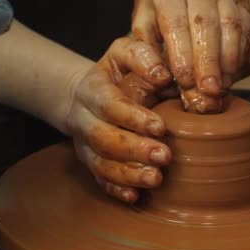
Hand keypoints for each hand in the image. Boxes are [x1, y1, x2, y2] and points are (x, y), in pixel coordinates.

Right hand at [64, 37, 172, 202]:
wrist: (85, 92)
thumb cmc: (118, 70)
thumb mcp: (126, 52)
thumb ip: (143, 57)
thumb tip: (164, 74)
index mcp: (93, 90)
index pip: (110, 105)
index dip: (133, 118)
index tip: (160, 127)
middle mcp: (84, 119)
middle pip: (104, 138)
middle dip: (134, 150)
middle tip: (165, 156)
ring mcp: (85, 144)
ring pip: (101, 163)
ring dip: (129, 173)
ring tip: (156, 179)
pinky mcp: (91, 162)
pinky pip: (100, 180)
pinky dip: (116, 189)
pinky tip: (135, 196)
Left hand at [132, 0, 249, 111]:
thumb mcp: (144, 6)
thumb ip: (146, 38)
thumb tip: (156, 72)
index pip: (177, 23)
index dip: (182, 55)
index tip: (185, 81)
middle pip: (206, 26)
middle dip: (209, 62)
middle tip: (208, 91)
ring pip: (231, 26)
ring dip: (229, 60)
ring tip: (223, 86)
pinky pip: (246, 25)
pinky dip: (241, 51)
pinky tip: (234, 71)